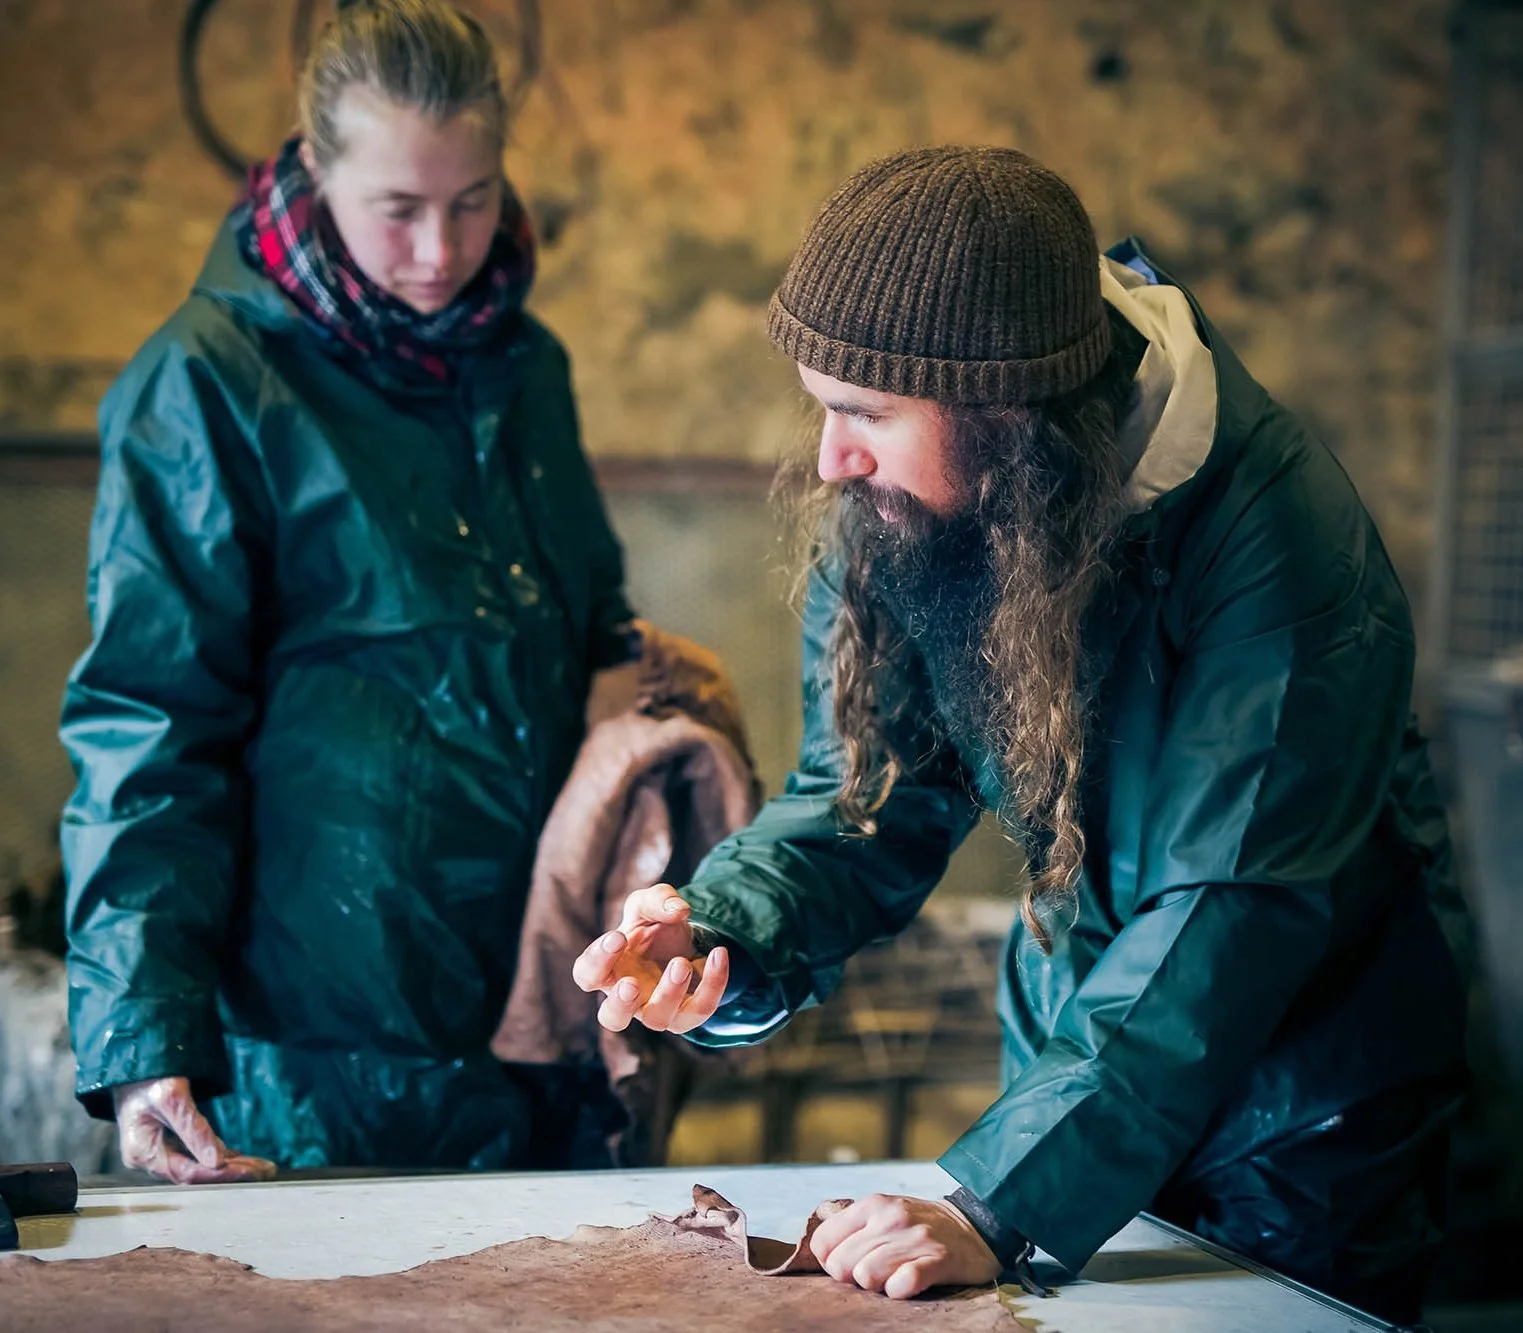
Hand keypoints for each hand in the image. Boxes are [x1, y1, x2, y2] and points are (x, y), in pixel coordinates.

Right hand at [113, 1077, 276, 1184]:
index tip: (252, 1173)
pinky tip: (239, 1158)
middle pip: (195, 1174)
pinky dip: (218, 1156)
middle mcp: (148, 1157)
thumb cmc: (146, 1075)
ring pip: (198, 1165)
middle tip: (266, 1170)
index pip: (188, 1174)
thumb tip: (215, 1161)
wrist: (131, 1059)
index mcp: (143, 1153)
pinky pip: (195, 1154)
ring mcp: (156, 1149)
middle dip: (232, 1172)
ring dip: (229, 1166)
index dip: (222, 1175)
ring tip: (260, 1167)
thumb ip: (193, 1128)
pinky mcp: (166, 1139)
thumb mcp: (171, 1097)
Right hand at [571, 883, 729, 1033]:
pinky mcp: (688, 1013)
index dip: (597, 961)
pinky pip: (700, 1008)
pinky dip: (712, 982)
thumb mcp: (650, 903)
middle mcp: (629, 997)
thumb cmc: (653, 927)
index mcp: (608, 970)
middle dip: (620, 1004)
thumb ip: (658, 900)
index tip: (618, 937)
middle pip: (612, 1017)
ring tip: (681, 963)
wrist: (685, 942)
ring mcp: (657, 1010)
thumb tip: (678, 910)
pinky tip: (718, 954)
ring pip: (657, 1019)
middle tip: (631, 984)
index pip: (587, 975)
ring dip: (669, 993)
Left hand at [809, 1194, 1001, 1299]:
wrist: (974, 1225)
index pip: (823, 1242)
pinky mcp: (938, 1260)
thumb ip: (853, 1228)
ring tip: (892, 1279)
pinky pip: (903, 1283)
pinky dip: (899, 1289)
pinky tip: (906, 1284)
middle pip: (842, 1264)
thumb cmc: (920, 1225)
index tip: (847, 1266)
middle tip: (873, 1275)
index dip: (830, 1261)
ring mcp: (914, 1238)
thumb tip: (823, 1254)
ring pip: (867, 1275)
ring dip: (876, 1285)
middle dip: (852, 1278)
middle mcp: (890, 1218)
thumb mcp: (884, 1212)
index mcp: (872, 1205)